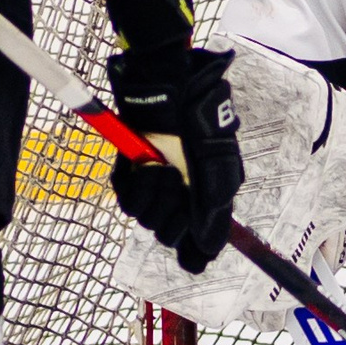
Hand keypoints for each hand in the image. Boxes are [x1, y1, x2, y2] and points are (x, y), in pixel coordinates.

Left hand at [105, 45, 243, 272]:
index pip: (199, 242)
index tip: (190, 259)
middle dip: (171, 216)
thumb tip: (208, 249)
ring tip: (160, 166)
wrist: (168, 85)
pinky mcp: (131, 173)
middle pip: (169, 234)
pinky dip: (134, 184)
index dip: (193, 253)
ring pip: (145, 219)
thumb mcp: (219, 162)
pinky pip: (126, 198)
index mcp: (208, 195)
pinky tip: (143, 161)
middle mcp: (182, 195)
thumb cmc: (199, 117)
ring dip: (153, 195)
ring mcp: (155, 185)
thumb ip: (214, 207)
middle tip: (177, 184)